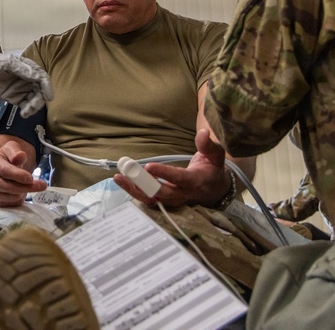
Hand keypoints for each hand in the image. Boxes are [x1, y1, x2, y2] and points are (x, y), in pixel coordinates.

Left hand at [0, 52, 53, 117]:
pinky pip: (26, 105)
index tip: (49, 97)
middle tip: (32, 106)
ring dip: (34, 107)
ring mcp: (23, 89)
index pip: (42, 77)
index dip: (47, 87)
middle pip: (40, 91)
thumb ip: (21, 69)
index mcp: (28, 68)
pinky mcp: (17, 98)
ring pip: (35, 99)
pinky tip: (24, 114)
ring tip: (26, 112)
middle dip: (39, 100)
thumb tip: (37, 76)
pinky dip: (27, 111)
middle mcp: (29, 79)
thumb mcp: (6, 63)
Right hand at [0, 140, 46, 206]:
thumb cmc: (6, 159)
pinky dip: (19, 199)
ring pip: (12, 197)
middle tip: (41, 185)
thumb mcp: (11, 149)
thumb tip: (20, 156)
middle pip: (10, 187)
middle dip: (27, 186)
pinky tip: (19, 193)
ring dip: (23, 192)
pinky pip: (11, 205)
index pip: (6, 171)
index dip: (19, 175)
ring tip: (24, 185)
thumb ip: (15, 152)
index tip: (31, 178)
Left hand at [113, 129, 230, 207]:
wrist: (214, 190)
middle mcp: (183, 194)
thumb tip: (203, 132)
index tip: (149, 166)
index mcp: (195, 181)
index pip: (179, 178)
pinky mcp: (165, 201)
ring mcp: (173, 200)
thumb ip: (208, 145)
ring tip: (119, 177)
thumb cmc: (212, 170)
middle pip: (162, 192)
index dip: (164, 173)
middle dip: (144, 183)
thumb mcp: (215, 156)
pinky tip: (122, 181)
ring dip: (134, 189)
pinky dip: (135, 192)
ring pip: (152, 199)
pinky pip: (148, 200)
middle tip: (129, 171)